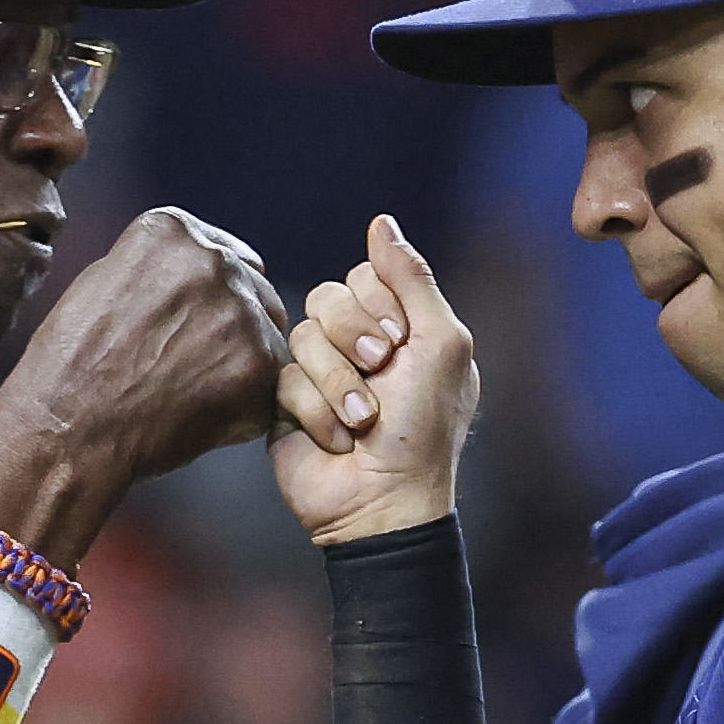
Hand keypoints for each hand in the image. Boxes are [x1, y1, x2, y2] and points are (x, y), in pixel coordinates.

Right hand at [0, 207, 289, 564]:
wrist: (68, 429)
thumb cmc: (73, 367)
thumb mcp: (106, 283)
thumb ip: (162, 269)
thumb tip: (205, 270)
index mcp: (172, 230)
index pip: (228, 257)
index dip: (212, 303)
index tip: (188, 333)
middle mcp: (212, 259)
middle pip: (256, 294)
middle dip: (234, 331)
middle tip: (186, 373)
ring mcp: (240, 309)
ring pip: (268, 338)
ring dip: (243, 366)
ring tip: (186, 394)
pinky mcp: (260, 362)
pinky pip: (272, 385)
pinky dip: (247, 408)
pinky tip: (200, 417)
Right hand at [269, 214, 480, 545]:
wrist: (385, 502)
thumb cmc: (424, 429)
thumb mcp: (440, 343)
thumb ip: (412, 278)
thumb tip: (381, 221)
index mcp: (398, 326)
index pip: (366, 275)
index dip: (377, 303)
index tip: (401, 342)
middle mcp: (356, 345)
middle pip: (327, 297)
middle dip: (354, 338)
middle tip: (380, 372)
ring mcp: (319, 374)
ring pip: (302, 336)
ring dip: (338, 384)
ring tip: (362, 422)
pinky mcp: (286, 404)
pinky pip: (283, 378)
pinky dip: (316, 412)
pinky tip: (338, 442)